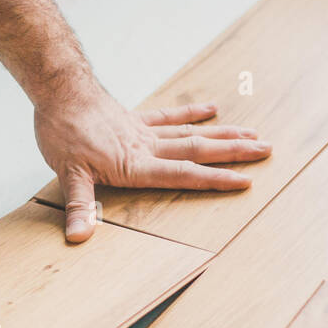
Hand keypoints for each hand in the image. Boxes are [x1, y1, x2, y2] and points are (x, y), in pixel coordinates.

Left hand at [34, 86, 270, 241]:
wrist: (59, 91)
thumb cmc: (62, 132)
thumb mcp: (68, 174)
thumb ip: (79, 206)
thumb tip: (79, 236)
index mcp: (137, 164)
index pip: (184, 175)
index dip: (215, 180)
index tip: (245, 182)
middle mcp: (147, 147)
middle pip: (198, 150)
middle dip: (234, 153)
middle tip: (267, 151)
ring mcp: (144, 131)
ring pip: (191, 133)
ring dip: (223, 134)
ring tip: (253, 134)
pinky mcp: (135, 118)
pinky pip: (169, 116)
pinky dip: (191, 114)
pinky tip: (213, 109)